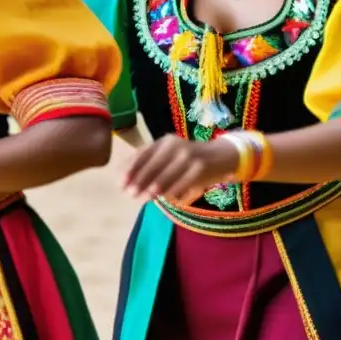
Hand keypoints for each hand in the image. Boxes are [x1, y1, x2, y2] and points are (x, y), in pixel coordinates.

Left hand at [123, 134, 239, 201]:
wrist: (219, 156)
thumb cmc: (187, 157)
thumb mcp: (169, 153)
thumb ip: (149, 161)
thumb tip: (125, 177)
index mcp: (165, 141)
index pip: (143, 154)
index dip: (131, 169)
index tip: (121, 183)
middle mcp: (176, 145)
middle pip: (153, 165)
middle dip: (140, 181)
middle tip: (130, 194)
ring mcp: (189, 156)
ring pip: (166, 175)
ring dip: (153, 188)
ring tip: (144, 198)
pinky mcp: (199, 168)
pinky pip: (180, 183)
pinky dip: (170, 192)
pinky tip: (162, 198)